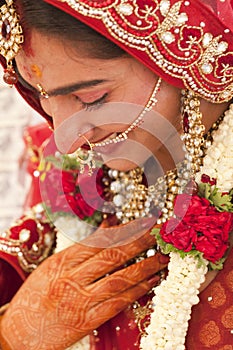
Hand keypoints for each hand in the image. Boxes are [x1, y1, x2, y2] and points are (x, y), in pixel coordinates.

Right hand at [0, 219, 167, 349]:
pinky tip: (151, 282)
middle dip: (139, 242)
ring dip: (145, 267)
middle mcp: (72, 278)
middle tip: (158, 233)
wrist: (19, 334)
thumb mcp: (53, 267)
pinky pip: (117, 303)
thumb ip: (80, 248)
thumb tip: (107, 226)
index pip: (99, 240)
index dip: (125, 229)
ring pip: (119, 279)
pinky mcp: (87, 320)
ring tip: (162, 258)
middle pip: (112, 255)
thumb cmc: (35, 296)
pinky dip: (137, 291)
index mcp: (62, 261)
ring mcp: (80, 300)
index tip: (142, 222)